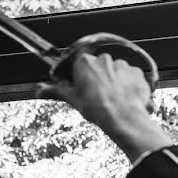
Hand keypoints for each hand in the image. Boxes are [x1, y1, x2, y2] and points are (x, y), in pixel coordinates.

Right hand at [36, 54, 151, 131]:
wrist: (123, 118)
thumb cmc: (98, 109)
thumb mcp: (73, 100)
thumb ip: (57, 91)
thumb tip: (40, 90)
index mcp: (85, 63)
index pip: (81, 65)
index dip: (83, 77)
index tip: (85, 88)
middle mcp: (104, 59)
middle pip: (100, 67)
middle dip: (100, 80)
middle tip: (101, 97)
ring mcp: (122, 65)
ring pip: (117, 72)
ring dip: (117, 83)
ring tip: (116, 101)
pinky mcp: (137, 73)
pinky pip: (132, 77)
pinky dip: (131, 86)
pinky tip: (128, 99)